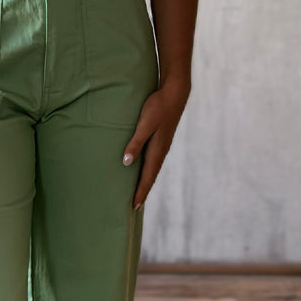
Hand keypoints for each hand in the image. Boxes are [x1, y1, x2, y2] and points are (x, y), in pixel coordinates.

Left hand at [122, 79, 190, 209]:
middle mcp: (160, 151)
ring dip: (145, 182)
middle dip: (142, 191)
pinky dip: (147, 170)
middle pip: (150, 176)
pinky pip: (152, 160)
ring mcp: (161, 145)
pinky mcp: (160, 139)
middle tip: (134, 207)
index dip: (140, 192)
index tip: (134, 207)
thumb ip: (135, 142)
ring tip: (138, 193)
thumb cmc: (157, 107)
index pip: (147, 177)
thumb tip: (126, 163)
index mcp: (157, 150)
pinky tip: (142, 170)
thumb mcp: (145, 124)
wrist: (174, 94)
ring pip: (152, 169)